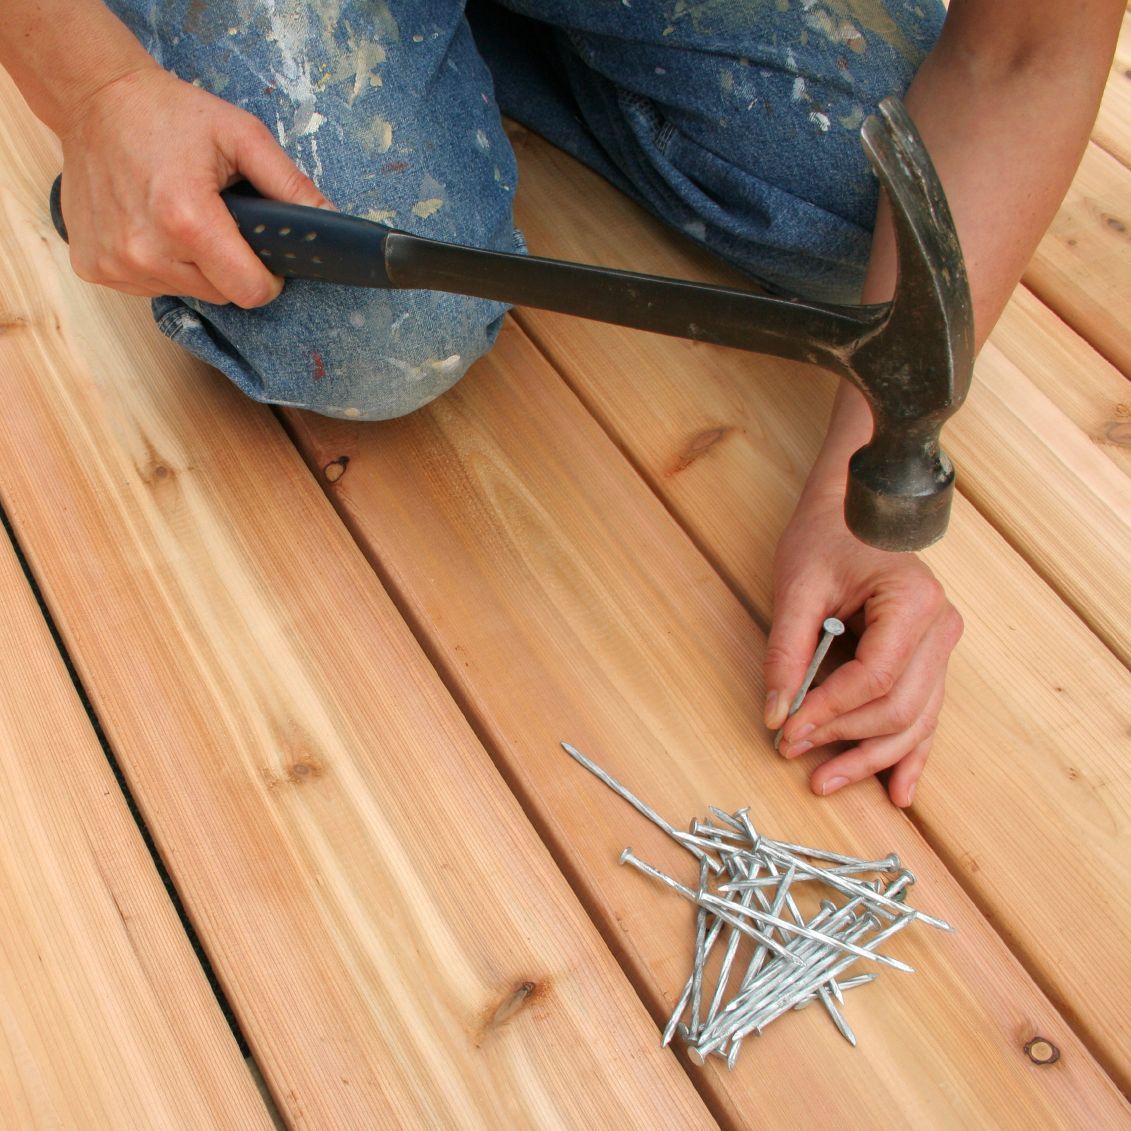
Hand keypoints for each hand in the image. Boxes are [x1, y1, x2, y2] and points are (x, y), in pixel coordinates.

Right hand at [57, 64, 331, 306]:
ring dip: (196, 266)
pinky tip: (152, 225)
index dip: (268, 279)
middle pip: (223, 294)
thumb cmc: (169, 114)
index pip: (250, 291)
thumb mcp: (242, 136)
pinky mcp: (97, 268)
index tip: (266, 258)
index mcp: (186, 220)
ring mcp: (117, 263)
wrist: (94, 100)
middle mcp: (147, 251)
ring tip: (181, 217)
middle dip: (232, 267)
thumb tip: (331, 221)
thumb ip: (290, 185)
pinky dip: (162, 264)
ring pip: (189, 292)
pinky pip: (153, 286)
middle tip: (220, 222)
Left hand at [763, 486, 962, 806]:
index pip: (875, 677)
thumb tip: (776, 714)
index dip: (830, 711)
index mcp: (913, 602)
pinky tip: (898, 792)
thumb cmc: (828, 536)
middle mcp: (940, 628)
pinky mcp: (930, 660)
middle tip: (795, 755)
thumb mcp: (797, 587)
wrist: (857, 509)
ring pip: (915, 721)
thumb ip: (787, 652)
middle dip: (846, 740)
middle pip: (899, 708)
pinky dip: (909, 755)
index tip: (789, 731)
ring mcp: (941, 646)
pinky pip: (924, 715)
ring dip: (872, 758)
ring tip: (827, 782)